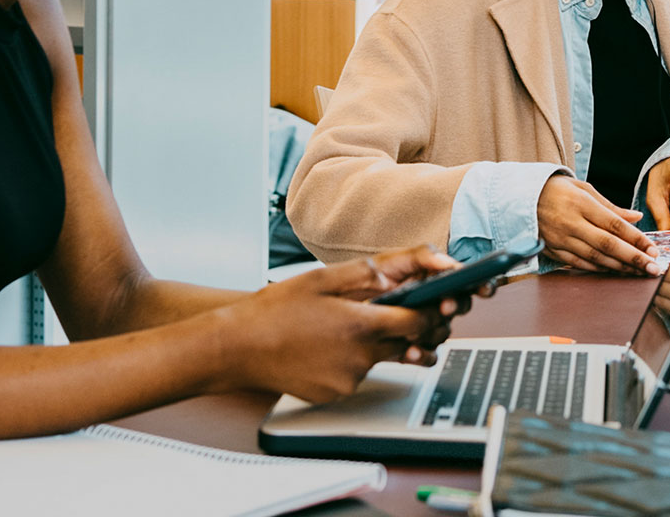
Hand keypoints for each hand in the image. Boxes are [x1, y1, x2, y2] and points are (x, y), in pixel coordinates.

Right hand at [228, 251, 457, 402]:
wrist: (236, 348)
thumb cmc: (274, 311)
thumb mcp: (321, 279)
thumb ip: (367, 274)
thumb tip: (399, 275)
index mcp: (360, 325)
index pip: (420, 323)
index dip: (431, 312)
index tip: (433, 303)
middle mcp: (360, 358)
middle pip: (409, 344)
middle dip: (413, 328)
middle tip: (402, 312)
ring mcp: (348, 380)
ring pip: (382, 358)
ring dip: (378, 342)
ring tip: (346, 326)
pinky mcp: (336, 394)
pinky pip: (359, 374)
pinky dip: (353, 359)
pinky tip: (328, 345)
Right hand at [537, 174, 654, 274]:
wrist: (520, 198)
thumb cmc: (557, 190)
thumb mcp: (584, 189)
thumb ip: (611, 207)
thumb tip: (637, 216)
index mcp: (581, 204)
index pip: (615, 224)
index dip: (636, 239)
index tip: (654, 249)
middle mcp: (571, 223)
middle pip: (608, 245)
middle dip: (634, 258)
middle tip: (654, 269)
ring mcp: (561, 239)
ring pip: (595, 258)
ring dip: (619, 268)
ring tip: (639, 272)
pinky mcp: (553, 250)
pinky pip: (580, 264)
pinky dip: (599, 270)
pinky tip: (614, 272)